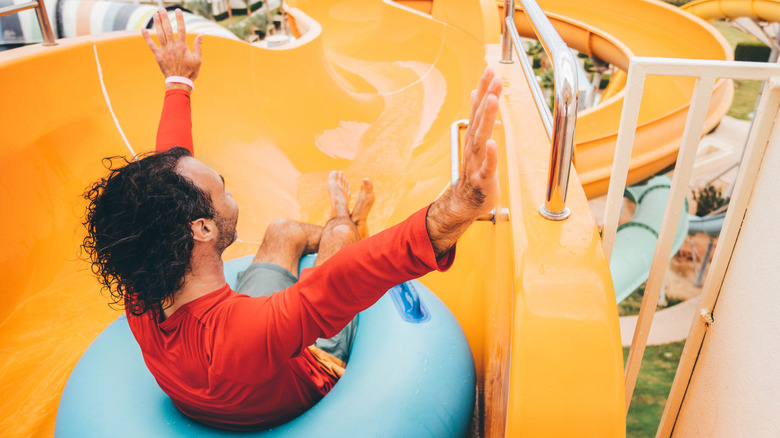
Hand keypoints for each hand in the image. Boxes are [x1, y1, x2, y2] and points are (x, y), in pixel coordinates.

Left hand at [142, 8, 202, 88]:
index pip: (181, 29)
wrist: (179, 82)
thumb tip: (201, 34)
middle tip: (162, 9)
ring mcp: (164, 50)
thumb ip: (198, 46)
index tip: (178, 10)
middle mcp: (172, 46)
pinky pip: (151, 44)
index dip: (180, 19)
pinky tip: (143, 29)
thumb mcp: (198, 60)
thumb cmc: (190, 72)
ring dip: (157, 24)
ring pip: (160, 34)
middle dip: (165, 18)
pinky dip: (146, 37)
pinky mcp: (158, 55)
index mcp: (182, 46)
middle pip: (168, 29)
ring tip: (155, 15)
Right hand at [457, 68, 501, 216]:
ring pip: (481, 138)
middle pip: (479, 119)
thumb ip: (477, 116)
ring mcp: (477, 162)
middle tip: (493, 77)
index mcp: (474, 136)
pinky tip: (493, 143)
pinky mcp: (483, 179)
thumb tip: (477, 91)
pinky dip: (490, 155)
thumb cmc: (474, 171)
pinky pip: (487, 166)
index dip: (483, 89)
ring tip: (492, 100)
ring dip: (486, 119)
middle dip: (486, 98)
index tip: (489, 69)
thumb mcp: (476, 139)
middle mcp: (473, 146)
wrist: (465, 202)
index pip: (478, 109)